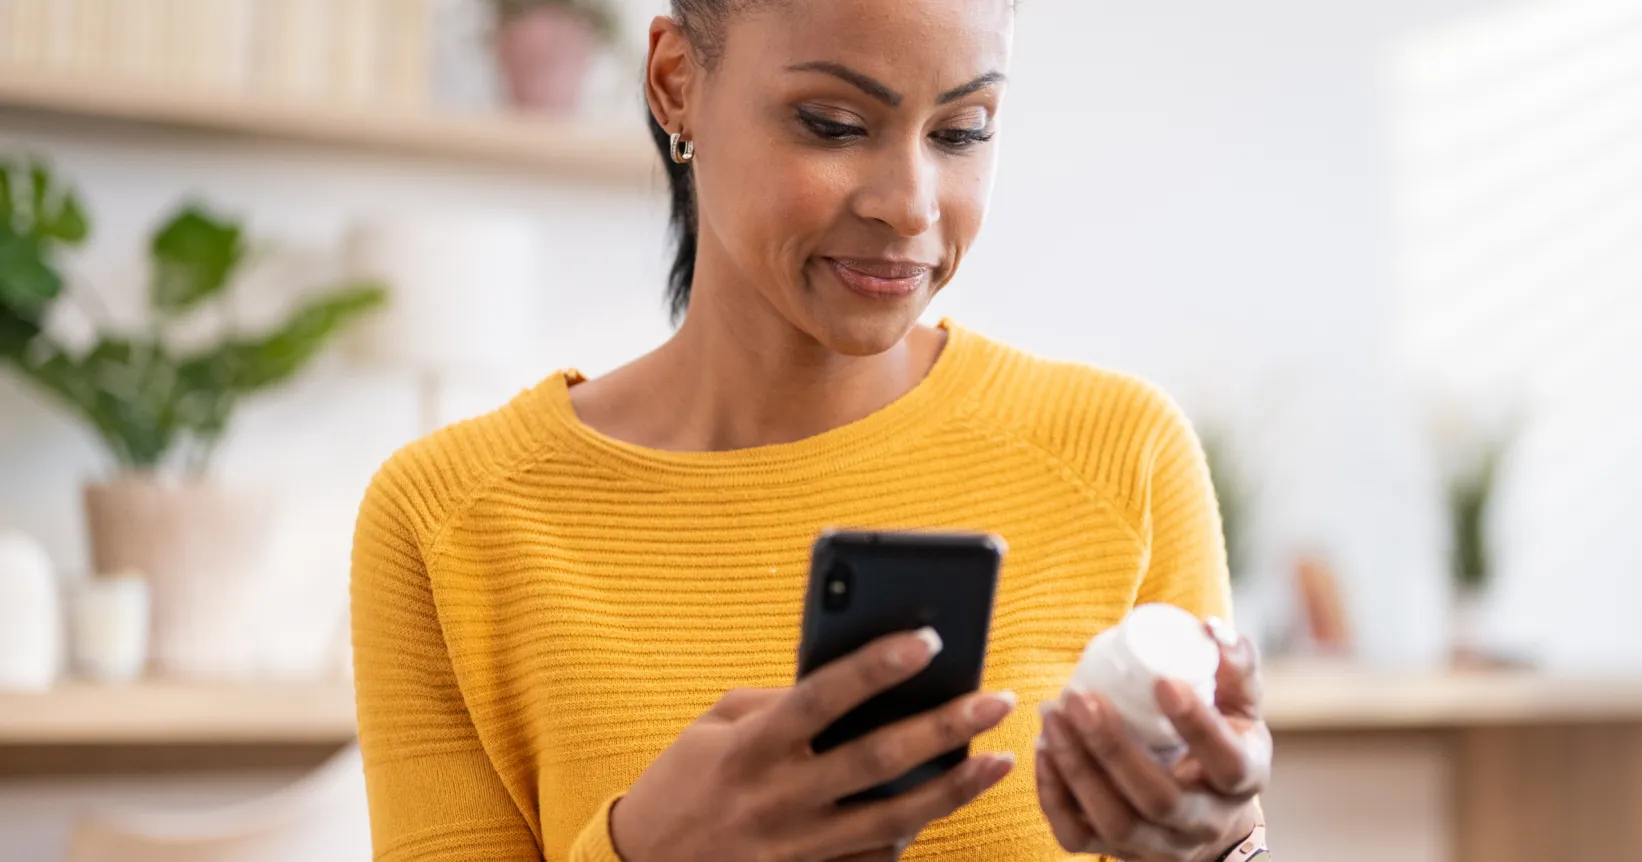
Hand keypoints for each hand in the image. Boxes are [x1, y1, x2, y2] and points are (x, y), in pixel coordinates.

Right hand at [610, 628, 1017, 861]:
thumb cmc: (684, 782)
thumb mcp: (714, 727)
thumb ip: (779, 702)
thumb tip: (855, 684)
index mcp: (748, 747)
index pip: (820, 698)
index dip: (874, 667)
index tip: (927, 639)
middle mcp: (775, 799)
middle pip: (874, 759)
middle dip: (943, 727)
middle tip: (996, 699)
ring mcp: (795, 849)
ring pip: (892, 819)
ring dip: (953, 789)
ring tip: (999, 760)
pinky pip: (875, 858)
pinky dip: (915, 830)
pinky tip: (946, 802)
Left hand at [1035, 618, 1269, 861]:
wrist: (1209, 809)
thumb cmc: (1222, 741)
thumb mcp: (1239, 705)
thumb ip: (1233, 665)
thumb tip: (1210, 628)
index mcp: (1241, 780)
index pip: (1226, 763)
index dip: (1196, 725)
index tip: (1163, 683)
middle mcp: (1204, 822)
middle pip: (1158, 800)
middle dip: (1112, 748)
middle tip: (1078, 697)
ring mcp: (1160, 845)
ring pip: (1116, 822)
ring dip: (1077, 768)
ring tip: (1052, 716)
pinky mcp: (1119, 853)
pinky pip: (1078, 838)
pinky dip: (1053, 796)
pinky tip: (1043, 751)